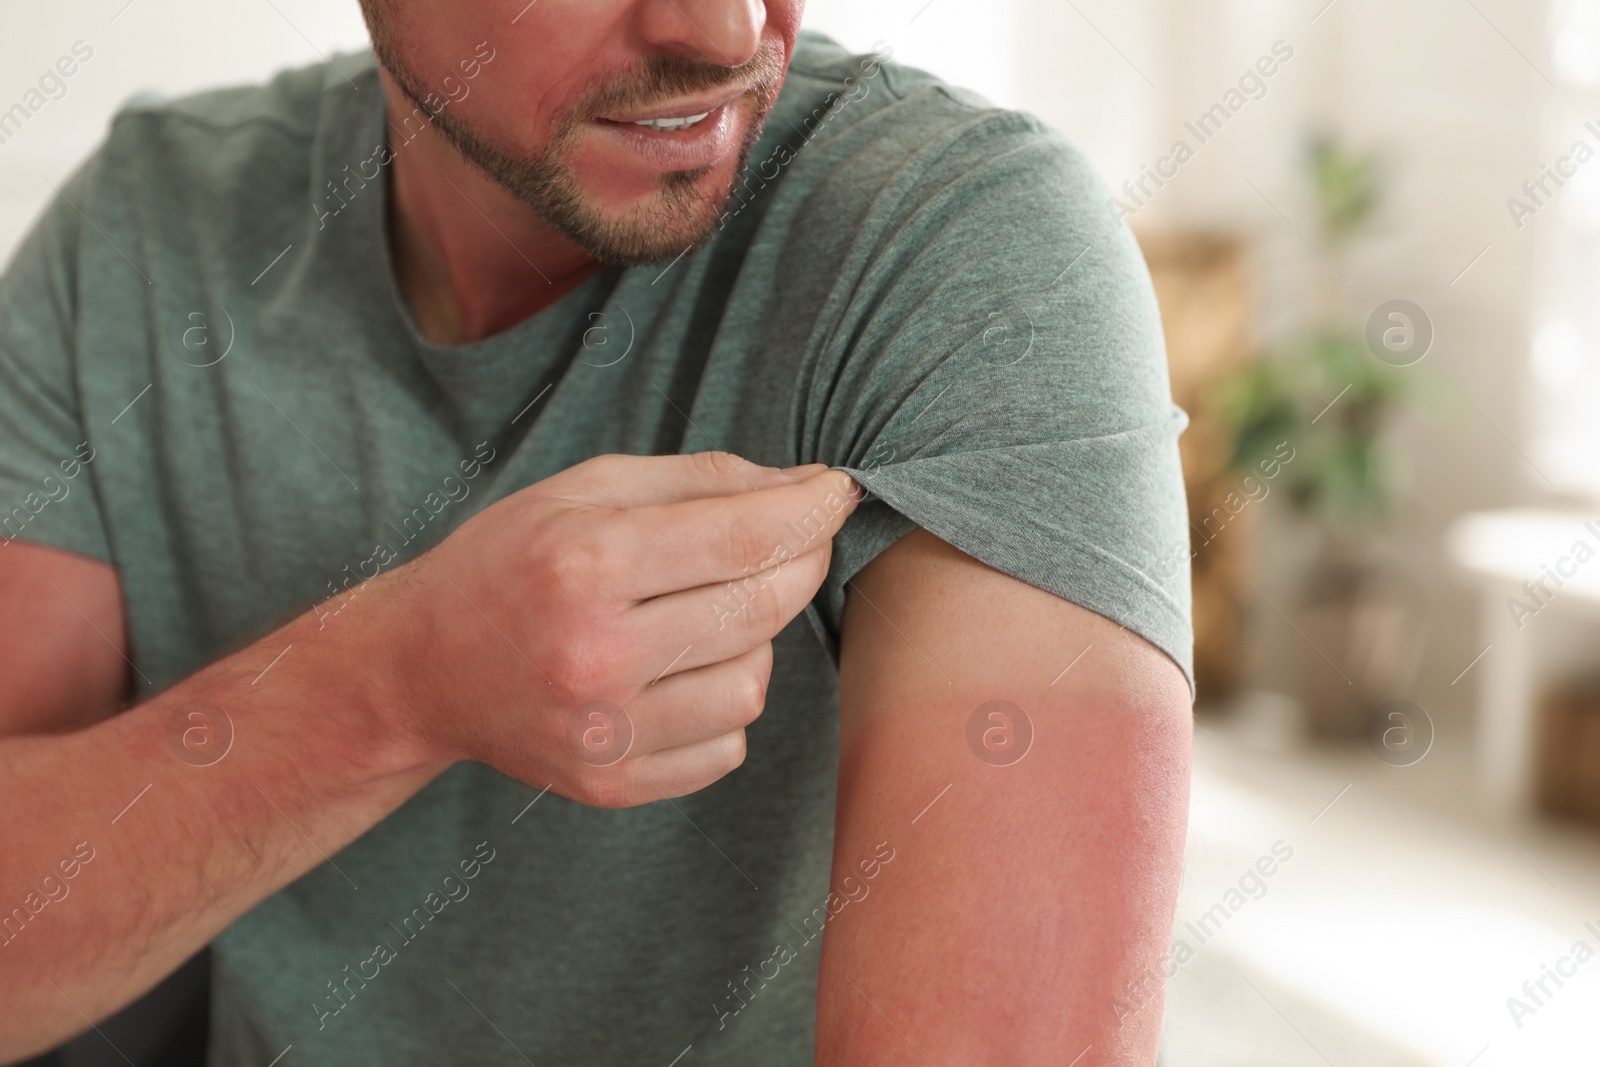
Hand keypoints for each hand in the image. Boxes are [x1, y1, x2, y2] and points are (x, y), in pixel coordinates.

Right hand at [378, 451, 860, 806]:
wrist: (420, 667)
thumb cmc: (508, 561)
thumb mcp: (585, 488)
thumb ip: (698, 480)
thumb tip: (804, 485)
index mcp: (587, 563)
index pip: (744, 535)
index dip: (810, 509)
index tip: (837, 492)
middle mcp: (597, 654)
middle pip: (761, 607)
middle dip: (802, 562)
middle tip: (799, 539)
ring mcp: (605, 732)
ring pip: (754, 683)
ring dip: (754, 640)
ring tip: (708, 614)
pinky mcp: (611, 785)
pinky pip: (726, 746)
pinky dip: (724, 705)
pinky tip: (683, 673)